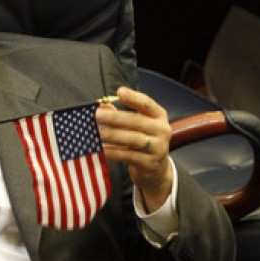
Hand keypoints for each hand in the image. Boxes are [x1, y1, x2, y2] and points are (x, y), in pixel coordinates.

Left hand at [96, 86, 172, 212]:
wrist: (156, 168)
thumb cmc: (141, 139)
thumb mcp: (136, 124)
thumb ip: (119, 114)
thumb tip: (102, 105)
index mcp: (159, 116)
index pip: (147, 104)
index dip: (133, 97)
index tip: (119, 92)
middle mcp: (162, 130)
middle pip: (137, 121)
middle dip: (115, 118)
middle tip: (97, 115)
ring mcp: (158, 147)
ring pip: (133, 139)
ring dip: (113, 135)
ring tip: (97, 132)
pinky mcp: (150, 163)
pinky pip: (128, 155)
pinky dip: (113, 152)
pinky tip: (102, 149)